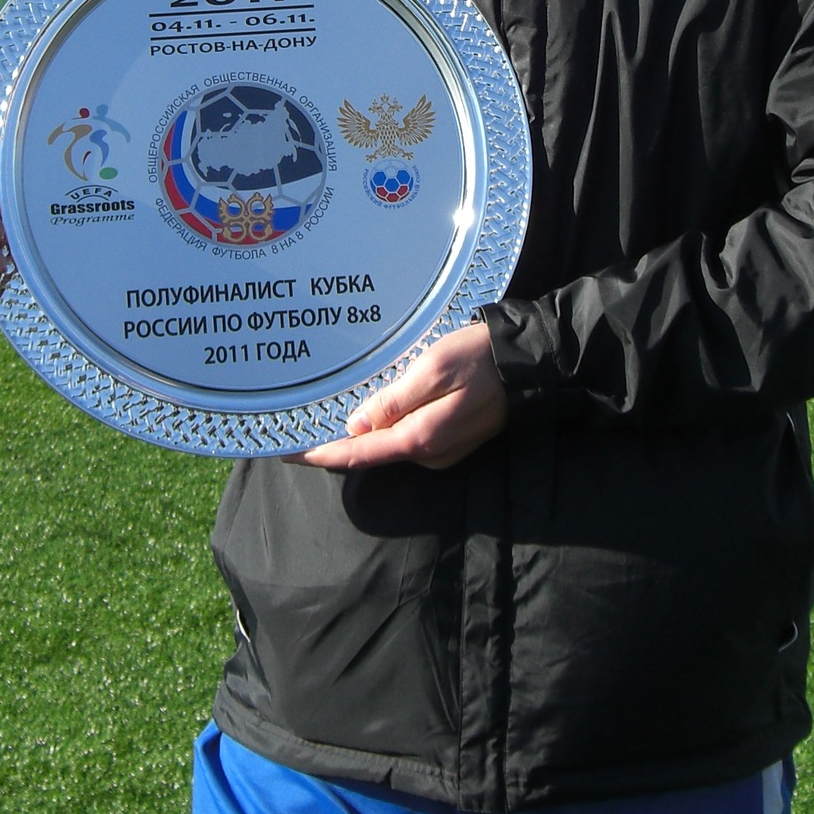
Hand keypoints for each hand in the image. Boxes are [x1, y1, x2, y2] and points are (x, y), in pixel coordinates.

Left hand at [295, 322, 506, 471]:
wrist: (527, 363)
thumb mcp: (432, 368)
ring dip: (360, 432)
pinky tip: (370, 410)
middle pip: (369, 453)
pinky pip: (406, 437)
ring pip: (387, 444)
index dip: (320, 454)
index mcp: (420, 438)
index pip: (358, 454)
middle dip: (335, 442)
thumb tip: (356, 426)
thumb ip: (393, 400)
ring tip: (326, 412)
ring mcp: (440, 450)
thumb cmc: (479, 358)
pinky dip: (383, 427)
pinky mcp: (448, 439)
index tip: (286, 452)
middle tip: (297, 425)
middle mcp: (429, 453)